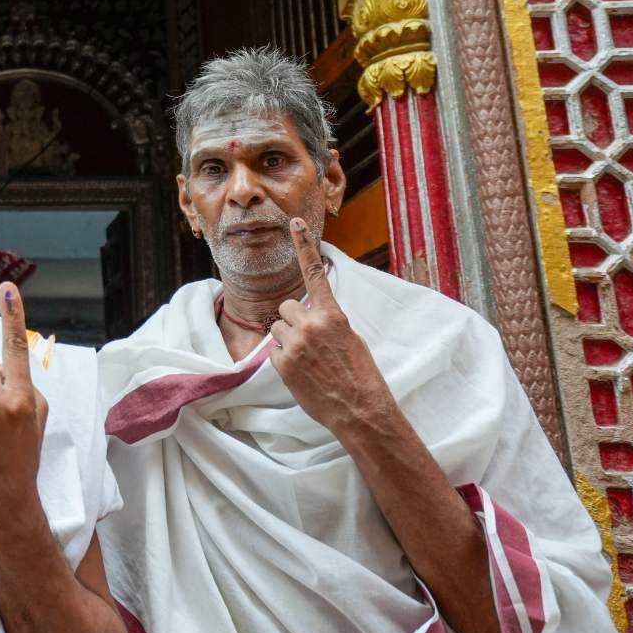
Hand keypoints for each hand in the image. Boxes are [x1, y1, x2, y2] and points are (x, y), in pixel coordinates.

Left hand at [267, 218, 396, 434]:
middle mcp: (311, 324)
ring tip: (307, 359)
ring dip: (286, 339)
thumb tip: (311, 314)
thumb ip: (328, 321)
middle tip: (308, 341)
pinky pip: (273, 351)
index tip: (294, 222)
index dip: (304, 245)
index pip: (314, 273)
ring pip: (276, 328)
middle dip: (292, 320)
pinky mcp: (282, 363)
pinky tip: (301, 372)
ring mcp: (295, 344)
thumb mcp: (351, 339)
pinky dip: (282, 359)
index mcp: (333, 315)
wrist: (359, 410)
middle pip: (286, 307)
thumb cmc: (360, 375)